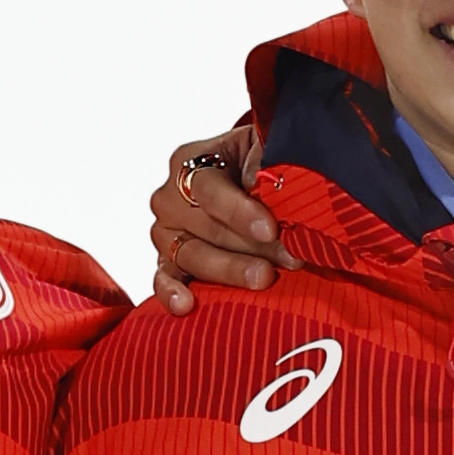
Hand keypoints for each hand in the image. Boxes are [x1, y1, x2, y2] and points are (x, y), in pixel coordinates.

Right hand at [149, 123, 280, 308]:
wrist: (251, 179)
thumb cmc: (259, 162)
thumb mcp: (266, 148)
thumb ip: (266, 162)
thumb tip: (274, 186)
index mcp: (189, 163)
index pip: (209, 188)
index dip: (240, 211)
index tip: (270, 229)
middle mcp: (170, 198)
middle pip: (207, 227)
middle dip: (252, 246)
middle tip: (288, 259)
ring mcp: (167, 233)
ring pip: (194, 256)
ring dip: (231, 270)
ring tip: (263, 278)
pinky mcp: (168, 263)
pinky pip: (165, 279)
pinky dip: (172, 293)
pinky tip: (186, 305)